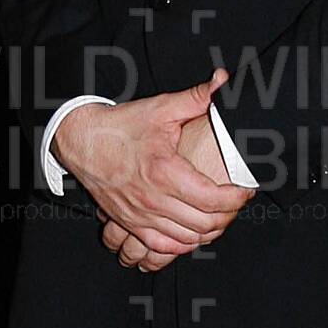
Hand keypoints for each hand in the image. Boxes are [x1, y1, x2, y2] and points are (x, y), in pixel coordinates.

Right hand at [53, 71, 249, 259]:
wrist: (82, 141)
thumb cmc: (121, 126)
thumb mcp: (161, 108)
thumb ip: (197, 98)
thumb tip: (224, 81)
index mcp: (165, 171)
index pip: (213, 199)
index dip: (237, 199)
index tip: (246, 190)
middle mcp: (152, 199)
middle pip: (205, 223)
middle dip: (229, 215)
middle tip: (236, 203)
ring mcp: (140, 215)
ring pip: (188, 239)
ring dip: (209, 231)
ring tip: (219, 215)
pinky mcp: (129, 223)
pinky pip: (163, 247)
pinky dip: (183, 244)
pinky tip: (192, 231)